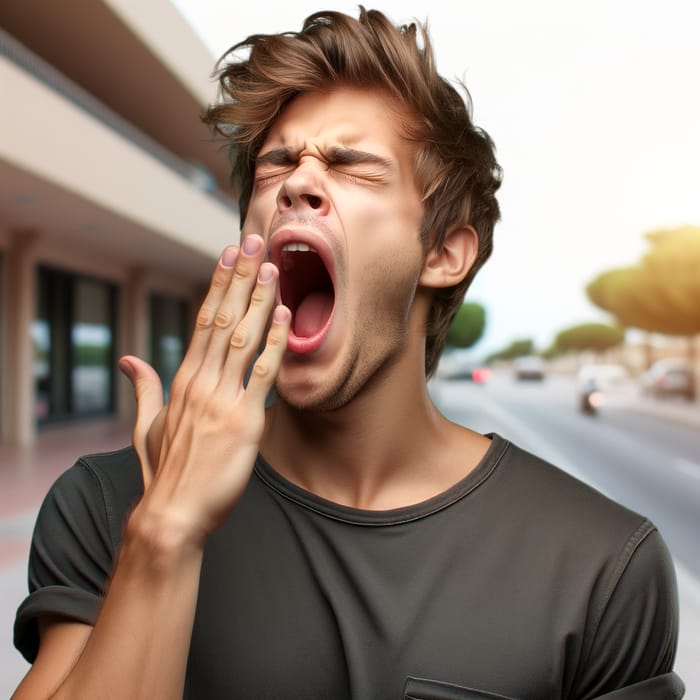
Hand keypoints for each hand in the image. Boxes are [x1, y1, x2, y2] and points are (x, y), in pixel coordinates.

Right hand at [118, 235, 289, 546]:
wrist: (173, 513)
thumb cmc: (163, 470)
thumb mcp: (146, 425)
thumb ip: (143, 387)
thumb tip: (128, 360)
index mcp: (182, 380)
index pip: (202, 320)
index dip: (218, 285)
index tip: (229, 255)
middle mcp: (201, 382)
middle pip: (223, 318)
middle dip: (240, 278)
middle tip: (254, 242)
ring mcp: (222, 400)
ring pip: (243, 338)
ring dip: (259, 300)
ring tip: (272, 267)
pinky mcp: (245, 421)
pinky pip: (264, 374)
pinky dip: (276, 342)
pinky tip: (285, 316)